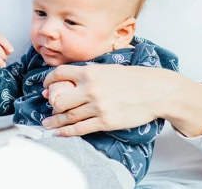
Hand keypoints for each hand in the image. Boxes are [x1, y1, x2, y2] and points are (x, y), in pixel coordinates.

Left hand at [41, 64, 175, 136]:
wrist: (155, 91)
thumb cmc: (132, 78)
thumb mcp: (107, 69)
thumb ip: (87, 74)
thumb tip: (68, 81)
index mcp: (89, 73)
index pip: (59, 74)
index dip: (48, 80)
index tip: (46, 86)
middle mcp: (90, 90)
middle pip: (60, 99)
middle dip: (52, 104)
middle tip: (49, 106)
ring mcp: (97, 107)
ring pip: (68, 116)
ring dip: (55, 121)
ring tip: (47, 123)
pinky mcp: (106, 122)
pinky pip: (81, 129)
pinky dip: (67, 131)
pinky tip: (59, 132)